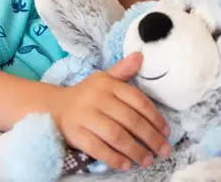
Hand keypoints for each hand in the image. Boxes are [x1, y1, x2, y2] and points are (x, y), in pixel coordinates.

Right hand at [50, 53, 170, 170]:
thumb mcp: (104, 78)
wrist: (55, 107)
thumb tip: (141, 55)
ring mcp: (85, 116)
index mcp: (108, 84)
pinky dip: (114, 158)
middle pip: (129, 120)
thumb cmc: (87, 94)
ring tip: (148, 160)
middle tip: (163, 150)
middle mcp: (97, 98)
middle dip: (150, 137)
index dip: (154, 117)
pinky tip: (126, 165)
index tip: (166, 131)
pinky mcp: (76, 133)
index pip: (137, 100)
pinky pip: (98, 148)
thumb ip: (124, 70)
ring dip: (135, 150)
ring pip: (116, 135)